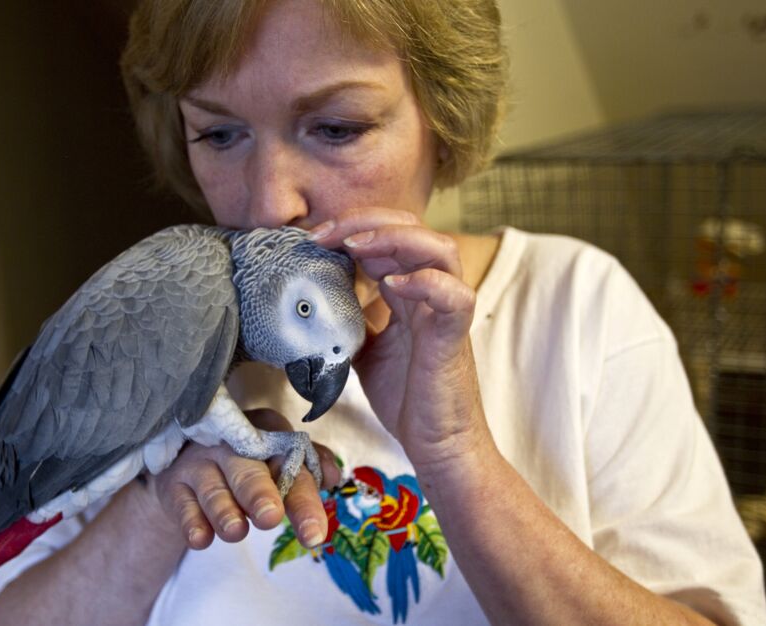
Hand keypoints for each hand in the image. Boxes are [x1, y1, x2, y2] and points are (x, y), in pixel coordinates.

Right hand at [152, 409, 340, 549]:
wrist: (189, 457)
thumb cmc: (248, 459)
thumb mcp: (278, 458)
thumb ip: (308, 467)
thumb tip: (334, 476)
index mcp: (266, 436)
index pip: (290, 467)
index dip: (303, 500)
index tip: (314, 534)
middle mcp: (231, 446)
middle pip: (248, 471)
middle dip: (259, 493)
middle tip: (270, 517)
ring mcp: (199, 464)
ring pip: (213, 489)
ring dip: (225, 510)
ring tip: (237, 532)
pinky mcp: (173, 484)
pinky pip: (181, 503)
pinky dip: (190, 521)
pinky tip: (201, 539)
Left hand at [309, 208, 489, 466]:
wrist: (438, 445)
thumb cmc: (406, 399)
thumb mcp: (362, 348)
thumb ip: (348, 318)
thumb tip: (310, 300)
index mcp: (410, 292)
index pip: (389, 235)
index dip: (352, 226)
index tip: (313, 238)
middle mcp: (431, 294)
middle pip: (413, 228)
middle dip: (365, 221)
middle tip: (324, 235)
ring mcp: (446, 313)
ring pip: (440, 249)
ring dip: (395, 238)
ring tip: (355, 247)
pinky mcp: (455, 338)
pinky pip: (454, 296)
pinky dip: (425, 282)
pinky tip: (391, 285)